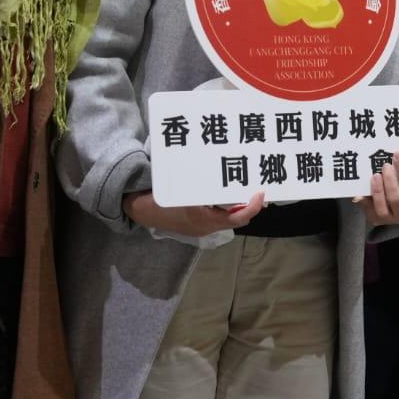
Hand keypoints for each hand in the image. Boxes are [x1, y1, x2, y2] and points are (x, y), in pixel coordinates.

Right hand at [123, 189, 266, 236]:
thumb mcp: (180, 188)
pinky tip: (225, 192)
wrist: (136, 209)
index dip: (253, 207)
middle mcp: (205, 227)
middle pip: (237, 219)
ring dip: (238, 205)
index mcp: (203, 219)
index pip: (239, 218)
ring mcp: (201, 228)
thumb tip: (222, 171)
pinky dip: (226, 207)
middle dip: (249, 205)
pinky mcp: (196, 225)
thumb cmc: (157, 197)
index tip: (261, 192)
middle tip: (257, 186)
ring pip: (229, 219)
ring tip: (245, 186)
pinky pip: (218, 218)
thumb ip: (202, 184)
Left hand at [357, 151, 398, 225]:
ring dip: (377, 189)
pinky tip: (362, 188)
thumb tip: (396, 157)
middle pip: (396, 197)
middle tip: (385, 166)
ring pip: (381, 206)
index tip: (397, 154)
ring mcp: (390, 219)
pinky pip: (368, 208)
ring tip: (375, 175)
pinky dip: (364, 197)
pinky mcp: (376, 219)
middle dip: (390, 180)